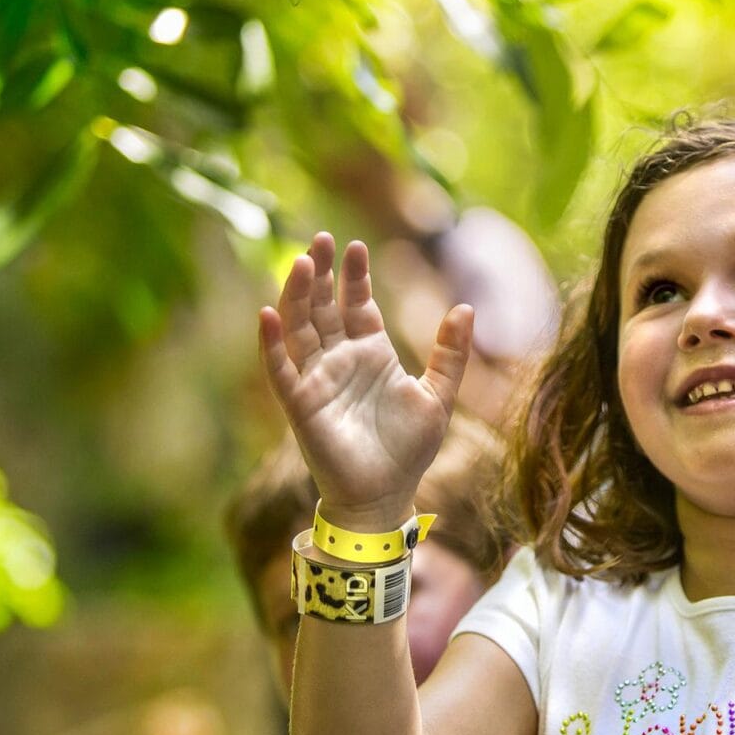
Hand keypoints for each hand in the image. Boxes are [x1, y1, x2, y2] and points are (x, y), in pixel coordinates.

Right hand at [258, 233, 472, 527]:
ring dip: (298, 296)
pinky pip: (279, 369)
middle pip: (324, 307)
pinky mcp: (300, 404)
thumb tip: (466, 307)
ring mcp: (317, 379)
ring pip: (300, 328)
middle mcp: (340, 360)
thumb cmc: (409, 450)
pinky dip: (272, 342)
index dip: (354, 276)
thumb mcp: (440, 395)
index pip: (357, 304)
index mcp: (372, 354)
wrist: (385, 496)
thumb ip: (451, 353)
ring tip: (303, 263)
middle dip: (322, 273)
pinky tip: (267, 314)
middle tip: (321, 238)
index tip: (356, 245)